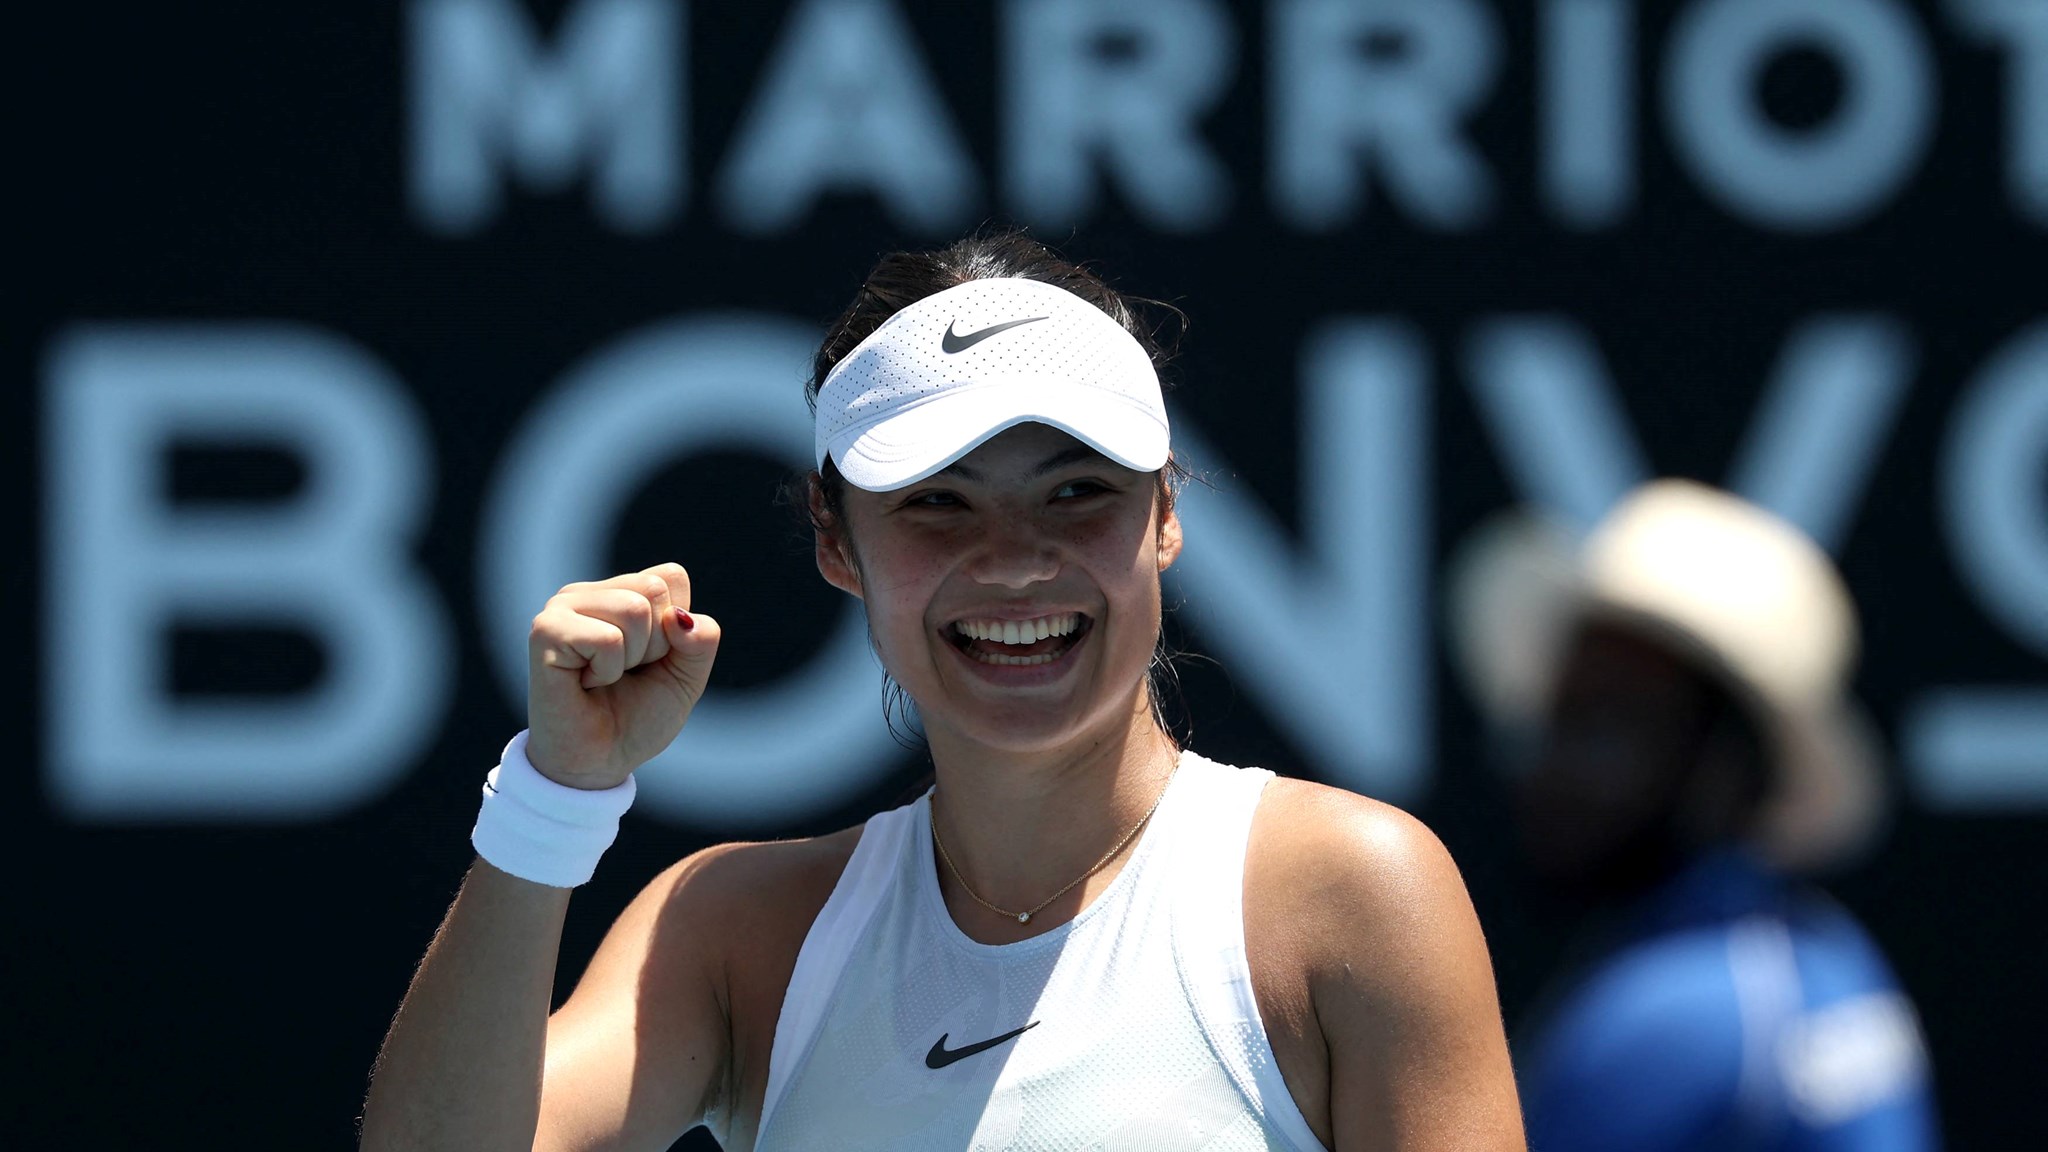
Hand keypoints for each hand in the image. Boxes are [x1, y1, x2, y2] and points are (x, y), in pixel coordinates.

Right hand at [524, 563, 721, 788]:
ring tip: (603, 678)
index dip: (675, 628)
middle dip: (654, 644)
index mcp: (617, 592)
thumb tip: (678, 617)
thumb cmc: (637, 717)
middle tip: (624, 673)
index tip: (648, 661)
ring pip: (633, 610)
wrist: (599, 763)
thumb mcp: (687, 676)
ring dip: (631, 659)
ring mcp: (561, 608)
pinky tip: (584, 684)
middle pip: (653, 590)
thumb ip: (701, 640)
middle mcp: (586, 593)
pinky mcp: (545, 631)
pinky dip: (608, 671)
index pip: (670, 576)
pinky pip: (608, 639)